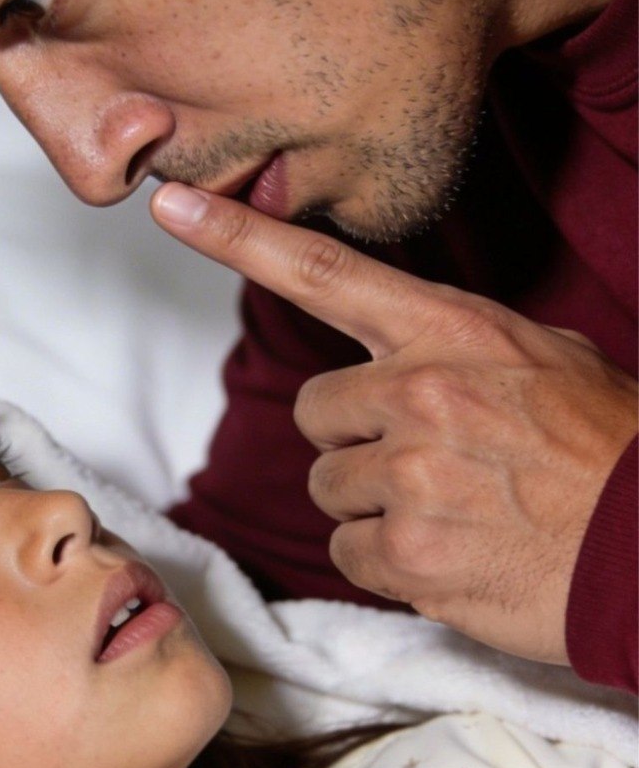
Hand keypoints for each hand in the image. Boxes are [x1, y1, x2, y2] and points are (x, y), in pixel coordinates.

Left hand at [152, 183, 637, 664]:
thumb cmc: (607, 447)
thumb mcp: (542, 359)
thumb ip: (450, 349)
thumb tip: (386, 364)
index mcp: (451, 333)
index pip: (326, 272)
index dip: (241, 238)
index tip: (173, 206)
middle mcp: (420, 393)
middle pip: (314, 414)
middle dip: (354, 440)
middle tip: (428, 461)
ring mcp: (412, 475)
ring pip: (328, 488)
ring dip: (374, 505)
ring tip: (454, 509)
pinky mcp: (411, 553)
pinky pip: (349, 552)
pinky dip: (390, 561)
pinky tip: (452, 554)